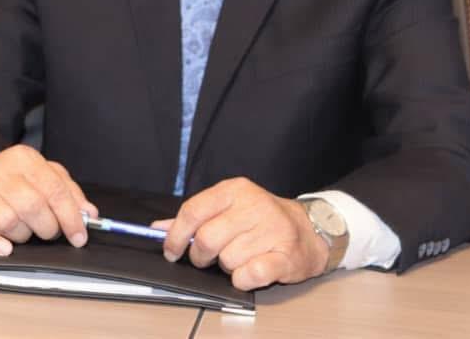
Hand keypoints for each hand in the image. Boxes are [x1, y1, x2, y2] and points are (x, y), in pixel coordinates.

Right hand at [0, 144, 96, 256]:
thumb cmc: (14, 179)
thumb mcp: (45, 175)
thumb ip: (69, 192)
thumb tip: (89, 214)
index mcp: (25, 158)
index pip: (54, 189)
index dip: (71, 217)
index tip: (79, 236)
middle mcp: (0, 170)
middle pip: (32, 205)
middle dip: (48, 228)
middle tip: (49, 232)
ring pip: (8, 221)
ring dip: (22, 235)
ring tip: (24, 231)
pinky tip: (4, 248)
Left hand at [154, 177, 328, 290]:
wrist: (310, 230)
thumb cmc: (263, 220)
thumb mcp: (229, 208)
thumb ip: (195, 217)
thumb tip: (158, 228)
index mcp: (235, 190)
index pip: (193, 210)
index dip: (175, 235)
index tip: (170, 251)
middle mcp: (253, 205)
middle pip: (206, 238)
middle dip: (201, 256)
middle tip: (209, 258)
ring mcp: (272, 229)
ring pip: (227, 260)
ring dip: (228, 267)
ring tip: (242, 257)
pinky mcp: (285, 255)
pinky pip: (248, 275)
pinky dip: (243, 279)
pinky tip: (250, 270)